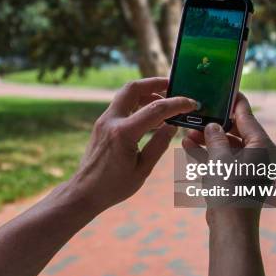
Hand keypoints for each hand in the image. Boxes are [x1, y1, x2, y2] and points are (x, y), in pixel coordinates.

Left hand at [71, 77, 196, 211]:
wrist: (84, 192)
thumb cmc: (113, 186)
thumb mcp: (143, 169)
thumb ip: (159, 144)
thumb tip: (173, 125)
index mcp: (123, 133)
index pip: (156, 109)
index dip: (177, 104)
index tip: (191, 103)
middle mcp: (111, 121)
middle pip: (133, 88)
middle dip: (154, 83)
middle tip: (173, 86)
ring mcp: (104, 121)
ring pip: (125, 94)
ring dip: (145, 92)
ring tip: (164, 102)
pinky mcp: (102, 125)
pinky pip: (121, 106)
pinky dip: (137, 104)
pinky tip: (150, 116)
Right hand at [181, 92, 275, 228]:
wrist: (231, 227)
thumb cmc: (231, 190)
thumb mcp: (220, 158)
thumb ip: (215, 138)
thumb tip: (211, 126)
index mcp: (262, 145)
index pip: (247, 116)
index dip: (234, 101)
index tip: (224, 88)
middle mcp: (258, 154)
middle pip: (235, 130)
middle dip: (214, 123)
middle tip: (198, 112)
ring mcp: (247, 168)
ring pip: (225, 146)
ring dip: (206, 139)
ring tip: (187, 130)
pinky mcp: (235, 179)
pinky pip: (221, 160)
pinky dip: (207, 153)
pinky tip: (187, 145)